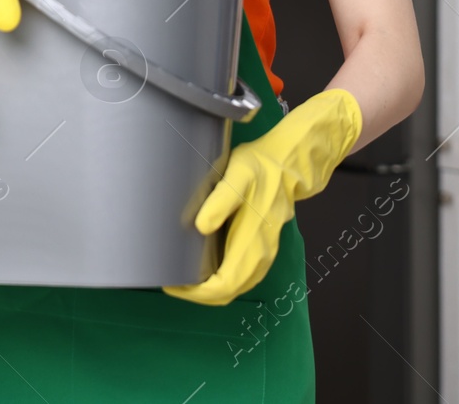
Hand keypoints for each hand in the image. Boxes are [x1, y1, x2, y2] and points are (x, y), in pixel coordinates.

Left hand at [164, 88, 362, 304]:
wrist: (288, 164)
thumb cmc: (260, 168)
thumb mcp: (237, 176)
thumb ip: (221, 201)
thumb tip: (201, 227)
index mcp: (253, 244)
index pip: (224, 286)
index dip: (197, 293)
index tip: (172, 285)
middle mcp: (260, 257)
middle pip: (227, 293)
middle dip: (198, 294)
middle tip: (170, 281)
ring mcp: (263, 255)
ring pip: (234, 287)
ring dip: (208, 289)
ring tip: (181, 276)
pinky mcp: (260, 248)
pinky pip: (239, 276)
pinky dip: (219, 280)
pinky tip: (202, 268)